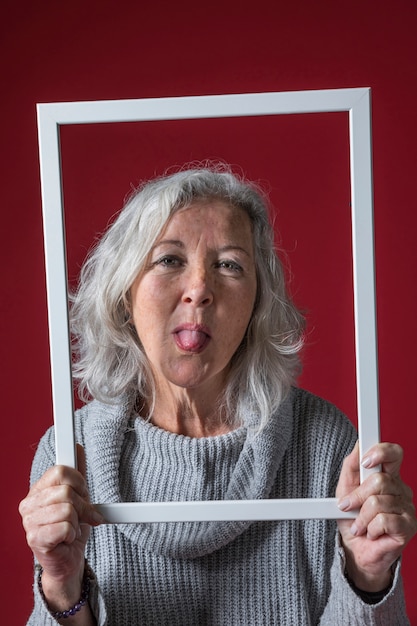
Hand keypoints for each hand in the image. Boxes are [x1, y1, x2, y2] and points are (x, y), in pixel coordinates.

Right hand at [19, 445, 103, 607]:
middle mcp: (29, 504)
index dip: (78, 481)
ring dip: (77, 521)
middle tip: (82, 515)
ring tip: (72, 528)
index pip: (60, 471)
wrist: (69, 560)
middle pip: (66, 491)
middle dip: (82, 504)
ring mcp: (29, 522)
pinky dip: (72, 533)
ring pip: (67, 509)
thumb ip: (77, 473)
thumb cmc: (71, 528)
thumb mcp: (78, 497)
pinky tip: (67, 539)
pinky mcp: (35, 539)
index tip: (83, 491)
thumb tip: (78, 448)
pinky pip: (65, 527)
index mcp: (37, 490)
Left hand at [336, 442, 416, 591]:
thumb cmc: (352, 518)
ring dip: (361, 516)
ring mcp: (408, 508)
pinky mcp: (408, 527)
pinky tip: (371, 532)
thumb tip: (358, 447)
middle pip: (381, 479)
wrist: (356, 550)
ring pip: (377, 501)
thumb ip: (351, 466)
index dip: (381, 452)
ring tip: (360, 524)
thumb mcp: (344, 489)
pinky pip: (383, 520)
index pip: (394, 454)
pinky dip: (369, 527)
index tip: (365, 461)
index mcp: (389, 476)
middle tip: (349, 506)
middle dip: (358, 495)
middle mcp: (402, 490)